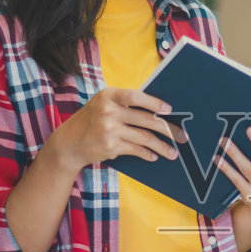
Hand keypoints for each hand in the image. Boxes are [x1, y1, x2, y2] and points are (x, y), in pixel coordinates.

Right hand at [45, 87, 184, 170]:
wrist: (68, 144)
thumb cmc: (91, 121)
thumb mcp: (102, 104)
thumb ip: (125, 104)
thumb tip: (159, 111)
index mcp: (108, 96)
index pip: (136, 96)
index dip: (154, 102)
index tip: (169, 110)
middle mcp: (108, 111)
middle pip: (146, 119)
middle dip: (168, 129)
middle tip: (181, 136)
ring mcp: (109, 130)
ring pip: (144, 137)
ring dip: (162, 146)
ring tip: (173, 152)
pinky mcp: (110, 147)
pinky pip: (136, 150)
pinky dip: (147, 154)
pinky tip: (154, 156)